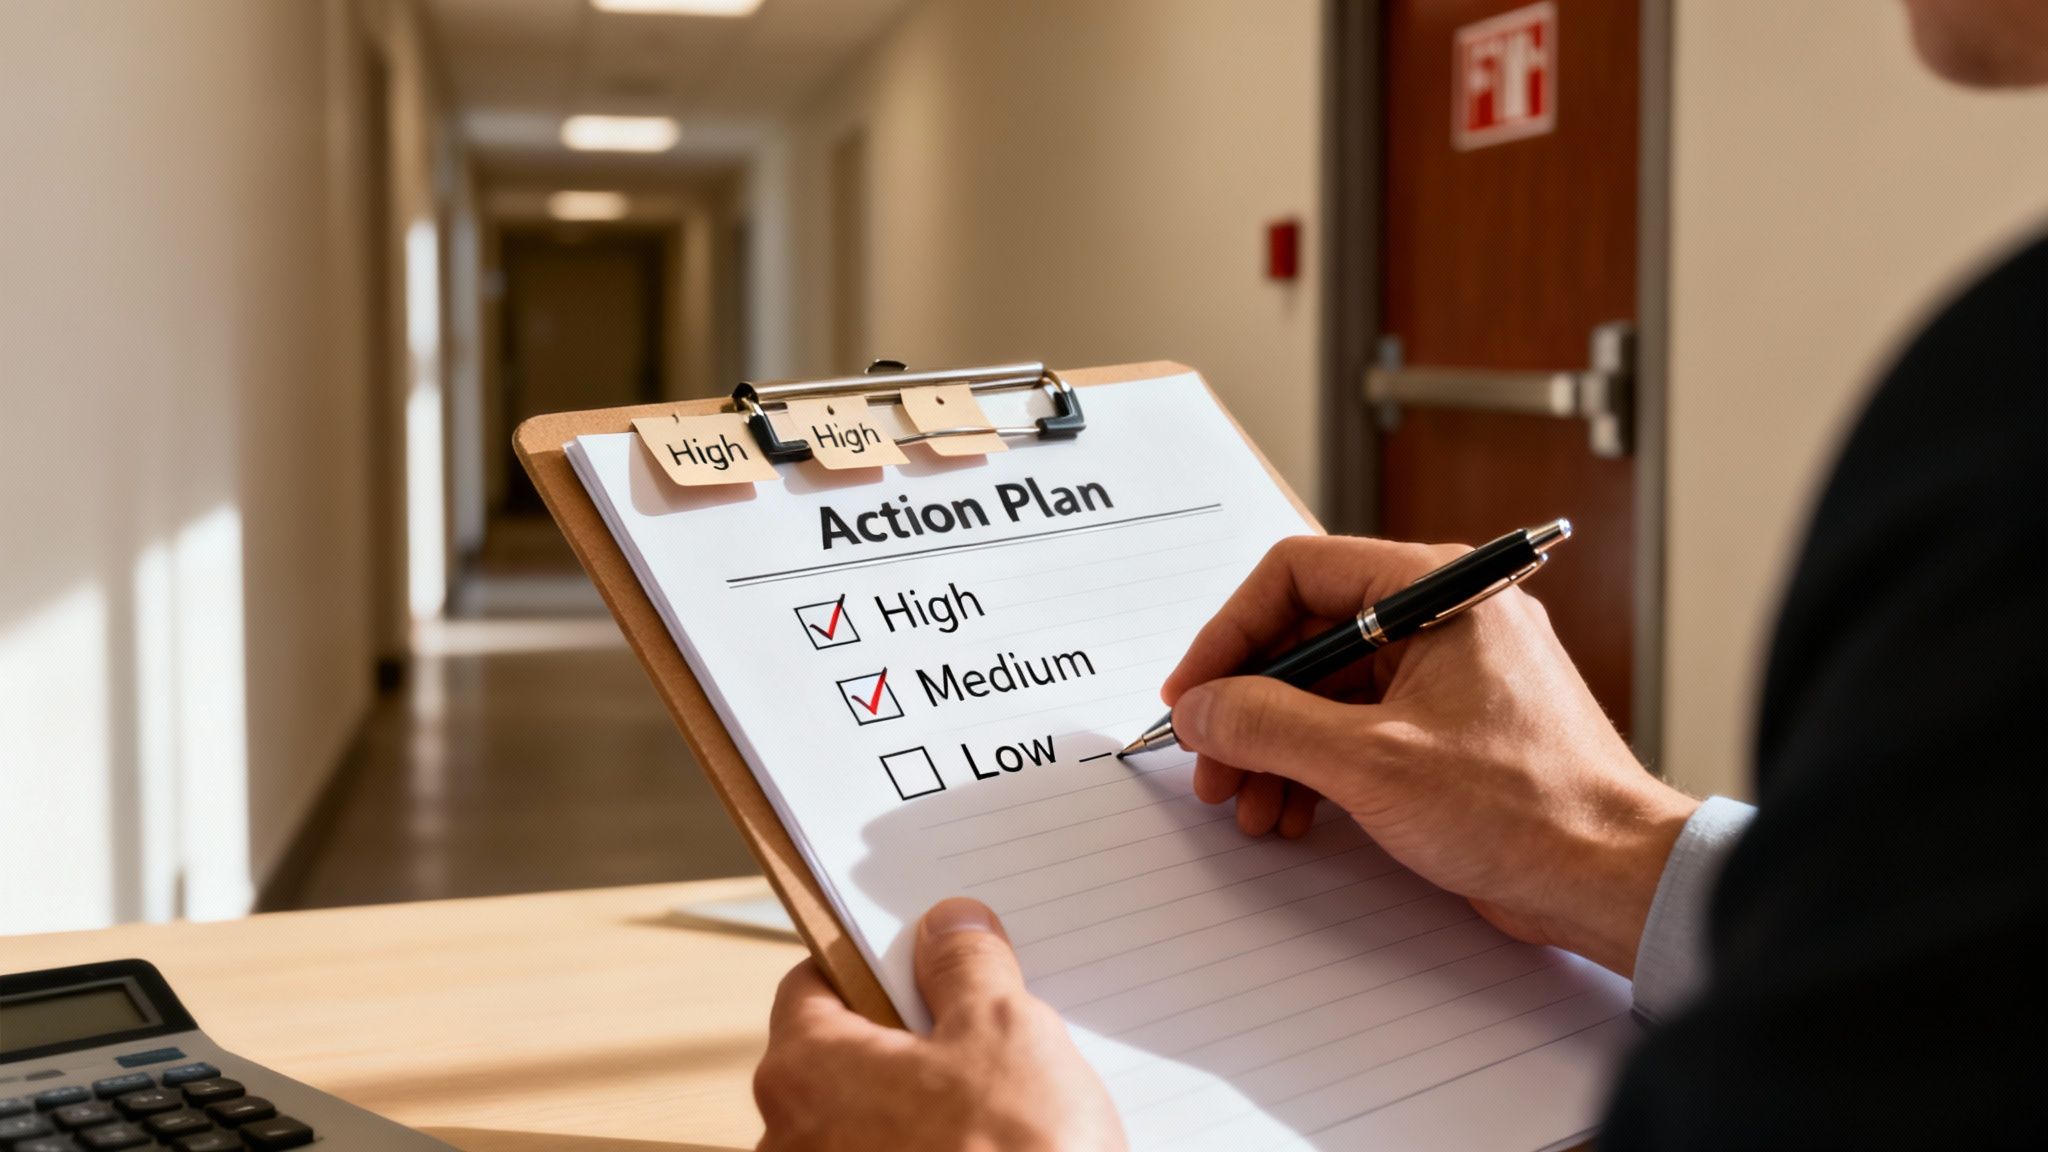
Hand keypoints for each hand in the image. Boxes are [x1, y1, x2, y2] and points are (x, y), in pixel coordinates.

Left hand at [754, 898, 1125, 1151]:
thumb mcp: (1004, 1029)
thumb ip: (966, 964)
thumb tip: (948, 927)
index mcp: (804, 1069)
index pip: (813, 983)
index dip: (872, 961)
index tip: (923, 956)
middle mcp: (791, 1140)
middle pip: (844, 1057)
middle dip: (912, 1038)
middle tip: (984, 1025)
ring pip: (873, 1124)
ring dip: (928, 1107)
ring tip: (1007, 1101)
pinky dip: (934, 1151)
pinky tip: (999, 1149)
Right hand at [1163, 535, 1698, 975]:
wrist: (1610, 879)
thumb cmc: (1526, 808)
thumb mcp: (1370, 761)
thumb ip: (1268, 724)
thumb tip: (1199, 708)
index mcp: (1438, 589)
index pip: (1299, 574)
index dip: (1231, 633)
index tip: (1192, 693)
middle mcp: (1443, 618)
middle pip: (1307, 638)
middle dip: (1248, 707)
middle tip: (1210, 765)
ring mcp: (1448, 675)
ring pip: (1327, 690)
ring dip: (1275, 748)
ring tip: (1248, 806)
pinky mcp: (1449, 730)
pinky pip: (1359, 728)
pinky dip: (1315, 768)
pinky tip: (1290, 815)